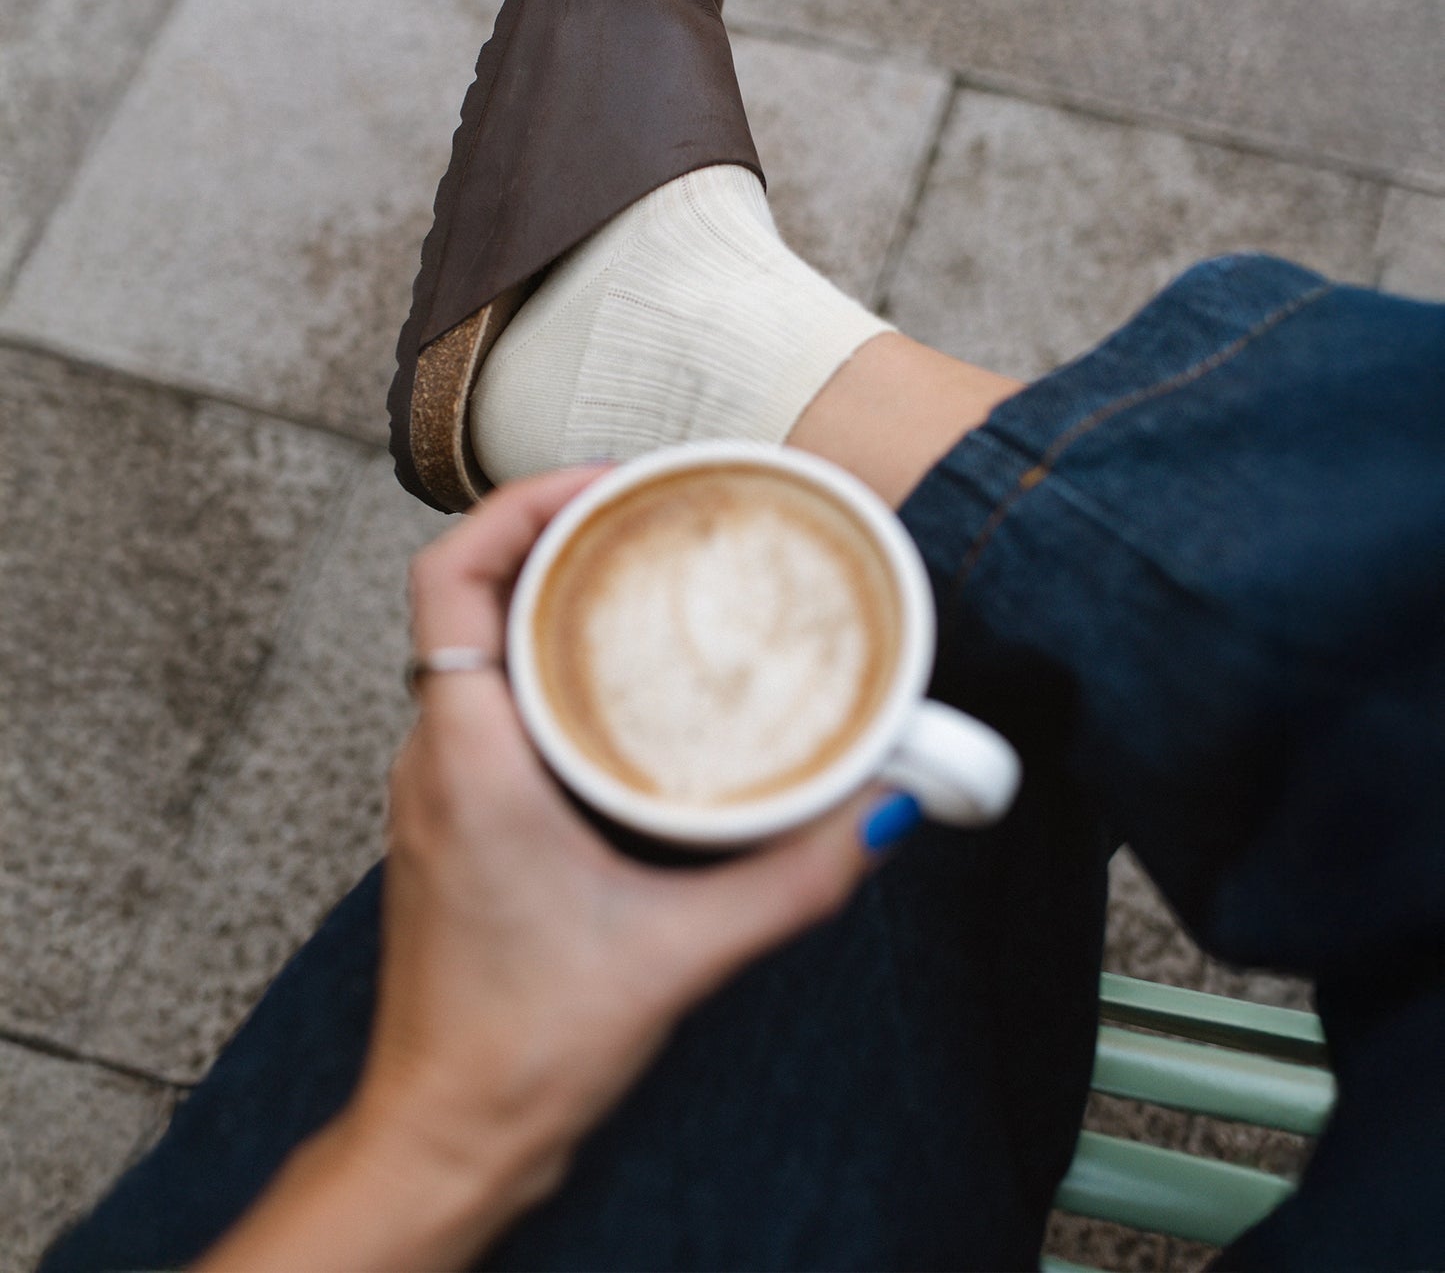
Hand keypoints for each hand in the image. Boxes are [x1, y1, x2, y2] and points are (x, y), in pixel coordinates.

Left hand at [358, 464, 881, 1230]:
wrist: (445, 1134)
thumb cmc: (525, 1049)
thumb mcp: (680, 953)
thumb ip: (792, 879)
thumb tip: (881, 808)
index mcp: (469, 756)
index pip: (449, 577)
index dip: (520, 504)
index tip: (609, 485)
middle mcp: (437, 754)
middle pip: (469, 589)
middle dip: (556, 530)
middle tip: (652, 511)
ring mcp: (438, 785)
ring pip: (475, 641)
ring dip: (548, 590)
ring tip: (644, 572)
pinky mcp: (456, 816)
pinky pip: (488, 694)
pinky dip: (544, 655)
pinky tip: (620, 679)